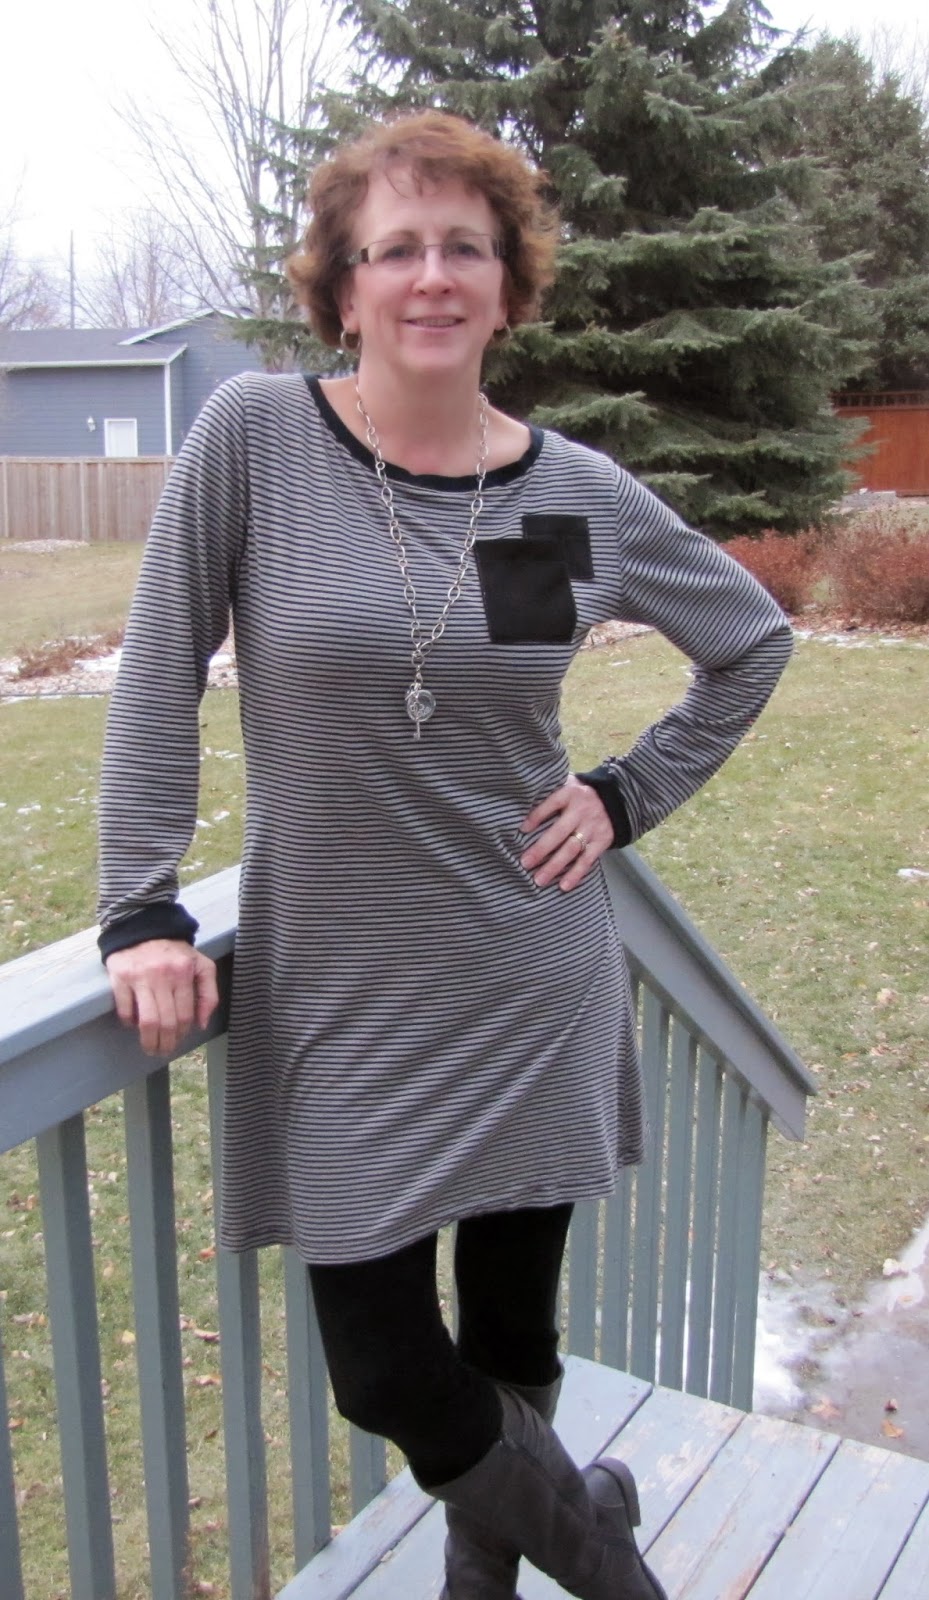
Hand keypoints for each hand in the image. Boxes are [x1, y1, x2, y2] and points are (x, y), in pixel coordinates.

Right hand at [105, 939, 218, 1058]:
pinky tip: (133, 1025)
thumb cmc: (175, 951)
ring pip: (147, 1020)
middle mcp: (162, 975)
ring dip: (149, 1040)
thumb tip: (202, 1024)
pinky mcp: (120, 976)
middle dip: (166, 1043)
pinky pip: (125, 1009)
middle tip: (163, 1051)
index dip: (183, 1033)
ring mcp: (140, 977)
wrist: (142, 925)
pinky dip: (129, 1022)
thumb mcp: (201, 965)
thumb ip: (209, 993)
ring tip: (150, 1048)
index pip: (185, 1015)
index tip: (179, 1039)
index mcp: (184, 973)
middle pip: (166, 1022)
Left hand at [520, 776, 612, 891]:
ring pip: (572, 849)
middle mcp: (581, 811)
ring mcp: (592, 828)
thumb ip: (549, 790)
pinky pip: (587, 860)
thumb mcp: (567, 785)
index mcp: (570, 794)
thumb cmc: (580, 795)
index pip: (551, 804)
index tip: (521, 830)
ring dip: (555, 866)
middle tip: (525, 863)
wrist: (615, 799)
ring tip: (539, 880)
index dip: (536, 817)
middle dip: (541, 849)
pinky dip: (576, 874)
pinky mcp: (602, 842)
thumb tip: (521, 803)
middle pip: (559, 832)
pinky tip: (563, 885)